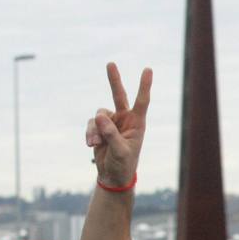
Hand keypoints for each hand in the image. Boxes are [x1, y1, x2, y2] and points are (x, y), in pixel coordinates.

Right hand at [85, 63, 152, 188]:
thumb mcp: (120, 152)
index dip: (144, 86)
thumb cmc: (123, 164)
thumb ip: (111, 134)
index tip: (148, 69)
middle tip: (110, 64)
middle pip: (119, 95)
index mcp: (137, 124)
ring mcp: (112, 122)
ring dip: (95, 129)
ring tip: (95, 144)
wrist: (113, 175)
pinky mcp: (100, 128)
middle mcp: (125, 120)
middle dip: (114, 80)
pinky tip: (91, 145)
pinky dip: (90, 133)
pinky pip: (91, 124)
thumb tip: (100, 116)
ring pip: (99, 115)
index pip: (142, 101)